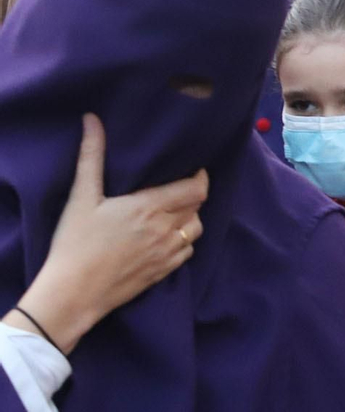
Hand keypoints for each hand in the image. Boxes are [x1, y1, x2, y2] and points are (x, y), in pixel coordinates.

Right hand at [9, 114, 207, 354]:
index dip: (201, 178)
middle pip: (197, 208)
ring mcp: (168, 253)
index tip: (197, 169)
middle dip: (193, 195)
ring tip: (175, 210)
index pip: (195, 190)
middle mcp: (166, 230)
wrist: (76, 291)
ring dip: (190, 218)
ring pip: (196, 230)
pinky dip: (184, 240)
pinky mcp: (165, 272)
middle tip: (181, 186)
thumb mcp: (82, 196)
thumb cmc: (76, 242)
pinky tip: (169, 236)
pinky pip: (187, 251)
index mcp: (149, 207)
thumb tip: (93, 120)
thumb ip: (92, 157)